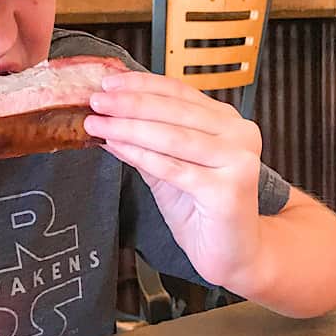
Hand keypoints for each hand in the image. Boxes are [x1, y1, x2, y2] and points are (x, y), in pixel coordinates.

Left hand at [85, 71, 264, 288]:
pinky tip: (117, 147)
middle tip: (97, 100)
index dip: (141, 85)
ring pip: (172, 136)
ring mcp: (237, 160)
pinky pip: (174, 168)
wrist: (235, 254)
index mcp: (227, 122)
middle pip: (174, 111)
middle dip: (130, 104)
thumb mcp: (169, 171)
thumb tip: (108, 120)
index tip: (109, 81)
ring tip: (98, 123)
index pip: (179, 93)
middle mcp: (238, 134)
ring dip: (129, 128)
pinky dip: (141, 156)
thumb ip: (145, 144)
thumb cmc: (205, 212)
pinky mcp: (227, 189)